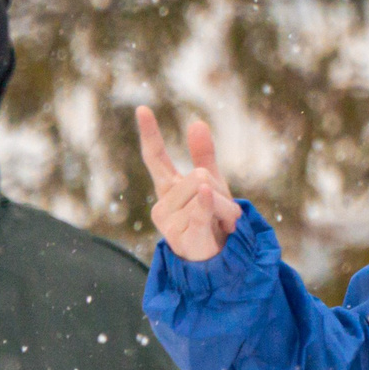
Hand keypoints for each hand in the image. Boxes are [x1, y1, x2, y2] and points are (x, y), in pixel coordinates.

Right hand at [136, 108, 240, 262]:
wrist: (218, 261)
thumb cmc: (213, 223)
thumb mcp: (211, 184)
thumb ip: (203, 155)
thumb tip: (196, 122)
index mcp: (168, 189)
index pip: (155, 157)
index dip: (150, 133)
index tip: (142, 108)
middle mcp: (163, 204)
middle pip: (199, 174)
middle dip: (220, 191)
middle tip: (222, 214)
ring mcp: (169, 221)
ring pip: (204, 190)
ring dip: (225, 208)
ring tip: (220, 226)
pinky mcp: (182, 235)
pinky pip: (199, 209)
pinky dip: (205, 203)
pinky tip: (204, 192)